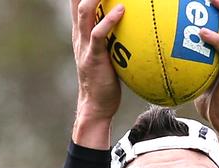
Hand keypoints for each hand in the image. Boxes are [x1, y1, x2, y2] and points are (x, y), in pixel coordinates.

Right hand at [70, 0, 124, 146]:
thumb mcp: (112, 55)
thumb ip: (118, 38)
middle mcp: (80, 33)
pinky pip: (99, 34)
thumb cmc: (108, 82)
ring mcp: (84, 44)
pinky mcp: (92, 57)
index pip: (81, 2)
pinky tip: (121, 10)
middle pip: (78, 0)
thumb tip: (140, 29)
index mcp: (83, 30)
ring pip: (85, 11)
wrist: (96, 106)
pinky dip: (109, 20)